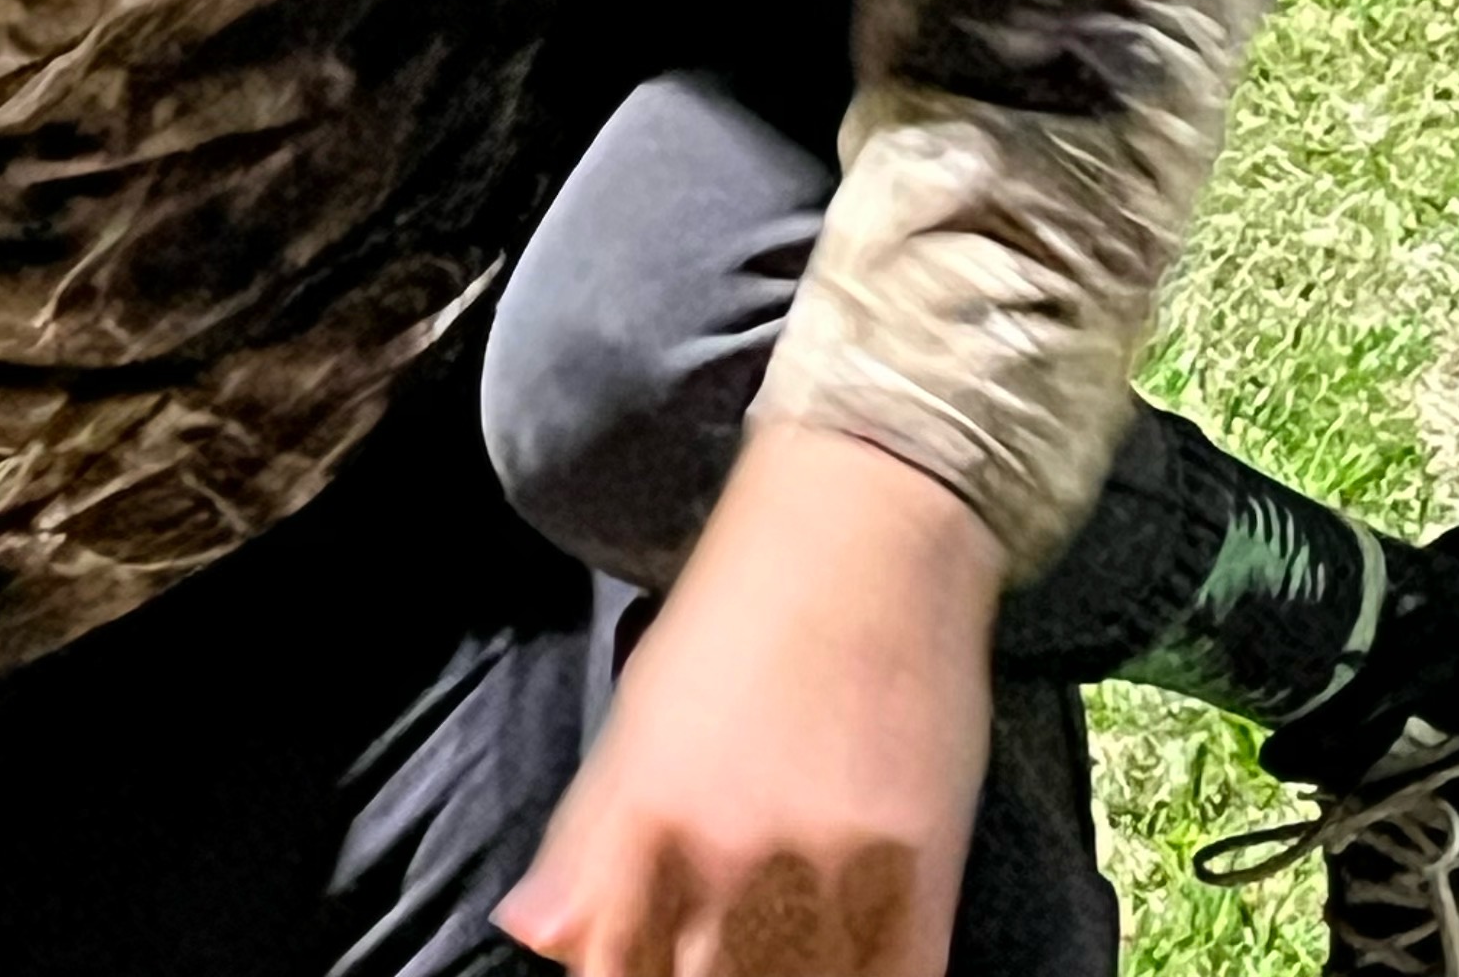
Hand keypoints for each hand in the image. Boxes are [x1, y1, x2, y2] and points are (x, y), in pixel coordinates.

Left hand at [499, 423, 999, 976]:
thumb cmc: (741, 607)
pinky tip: (846, 955)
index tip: (646, 963)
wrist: (868, 525)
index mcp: (648, 825)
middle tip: (722, 943)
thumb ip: (585, 840)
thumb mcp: (639, 711)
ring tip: (781, 942)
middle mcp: (733, 866)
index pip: (615, 975)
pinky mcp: (922, 882)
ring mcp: (833, 882)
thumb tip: (536, 938)